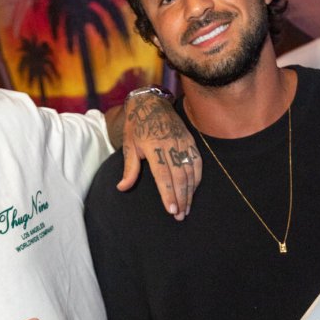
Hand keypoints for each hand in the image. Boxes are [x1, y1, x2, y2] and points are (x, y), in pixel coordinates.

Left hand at [118, 91, 200, 219]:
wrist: (152, 103)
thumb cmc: (138, 126)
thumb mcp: (129, 145)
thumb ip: (129, 169)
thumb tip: (122, 188)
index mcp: (154, 147)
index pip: (163, 176)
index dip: (168, 194)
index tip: (171, 210)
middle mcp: (171, 146)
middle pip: (179, 177)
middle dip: (181, 199)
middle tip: (180, 216)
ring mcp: (183, 143)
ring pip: (190, 172)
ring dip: (189, 193)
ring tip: (186, 209)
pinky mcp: (190, 141)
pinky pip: (197, 163)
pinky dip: (196, 179)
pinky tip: (193, 191)